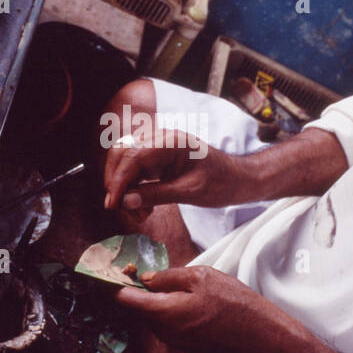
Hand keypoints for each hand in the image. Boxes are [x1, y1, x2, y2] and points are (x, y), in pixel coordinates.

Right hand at [102, 131, 242, 222]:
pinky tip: (143, 207)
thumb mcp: (190, 192)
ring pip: (125, 162)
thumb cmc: (221, 182)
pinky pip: (135, 169)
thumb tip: (126, 201)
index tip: (114, 204)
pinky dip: (133, 189)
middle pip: (122, 153)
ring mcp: (158, 146)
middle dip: (117, 183)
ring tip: (140, 214)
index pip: (133, 155)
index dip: (119, 180)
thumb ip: (156, 195)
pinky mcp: (158, 158)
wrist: (239, 179)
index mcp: (172, 141)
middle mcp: (161, 138)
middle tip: (120, 210)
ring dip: (125, 188)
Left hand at [113, 266, 270, 352]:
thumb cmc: (233, 301)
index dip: (113, 284)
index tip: (105, 272)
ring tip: (167, 282)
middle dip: (135, 290)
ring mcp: (174, 340)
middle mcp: (164, 330)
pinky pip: (166, 323)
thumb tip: (144, 278)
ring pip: (152, 315)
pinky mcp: (184, 343)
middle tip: (136, 268)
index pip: (126, 300)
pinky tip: (183, 298)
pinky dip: (166, 309)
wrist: (258, 333)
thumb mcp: (200, 277)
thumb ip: (167, 277)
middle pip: (138, 308)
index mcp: (164, 311)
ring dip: (153, 300)